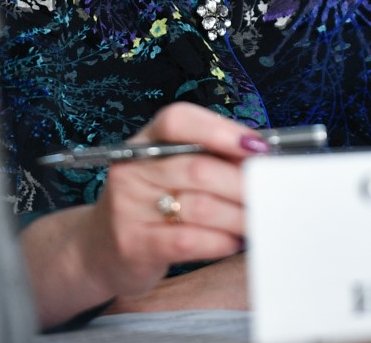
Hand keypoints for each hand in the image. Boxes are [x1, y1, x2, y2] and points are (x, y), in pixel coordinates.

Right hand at [23, 102, 270, 324]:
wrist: (98, 249)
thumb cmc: (149, 205)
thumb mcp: (167, 172)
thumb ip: (206, 159)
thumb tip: (259, 157)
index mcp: (144, 143)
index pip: (177, 120)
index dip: (219, 129)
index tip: (256, 145)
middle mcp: (132, 170)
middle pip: (199, 167)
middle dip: (244, 182)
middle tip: (271, 193)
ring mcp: (129, 208)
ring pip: (200, 206)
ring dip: (239, 216)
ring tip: (258, 220)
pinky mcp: (134, 244)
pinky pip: (188, 240)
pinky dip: (219, 241)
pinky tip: (232, 241)